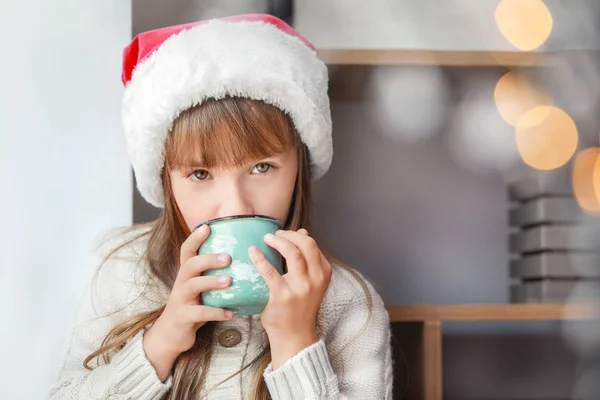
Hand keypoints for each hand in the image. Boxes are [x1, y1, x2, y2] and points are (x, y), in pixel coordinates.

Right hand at [143, 224, 232, 379]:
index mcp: (186, 274)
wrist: (171, 335)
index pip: (186, 251)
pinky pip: (199, 312)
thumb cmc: (192, 306)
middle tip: (227, 258)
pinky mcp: (183, 317)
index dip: (195, 238)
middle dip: (208, 259)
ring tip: (229, 281)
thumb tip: (241, 260)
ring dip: (211, 282)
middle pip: (190, 265)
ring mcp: (180, 300)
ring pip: (192, 286)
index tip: (207, 227)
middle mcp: (181, 283)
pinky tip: (230, 313)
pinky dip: (216, 312)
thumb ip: (212, 275)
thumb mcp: (199, 289)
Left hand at [249, 228, 331, 368]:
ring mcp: (300, 287)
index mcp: (323, 273)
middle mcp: (315, 279)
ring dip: (278, 241)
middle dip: (289, 235)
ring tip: (267, 238)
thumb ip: (307, 259)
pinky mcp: (282, 295)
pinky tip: (253, 251)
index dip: (297, 235)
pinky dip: (260, 258)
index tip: (285, 234)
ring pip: (293, 253)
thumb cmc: (299, 307)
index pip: (313, 245)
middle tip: (275, 234)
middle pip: (306, 245)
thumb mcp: (310, 281)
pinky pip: (270, 271)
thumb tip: (302, 232)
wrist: (294, 335)